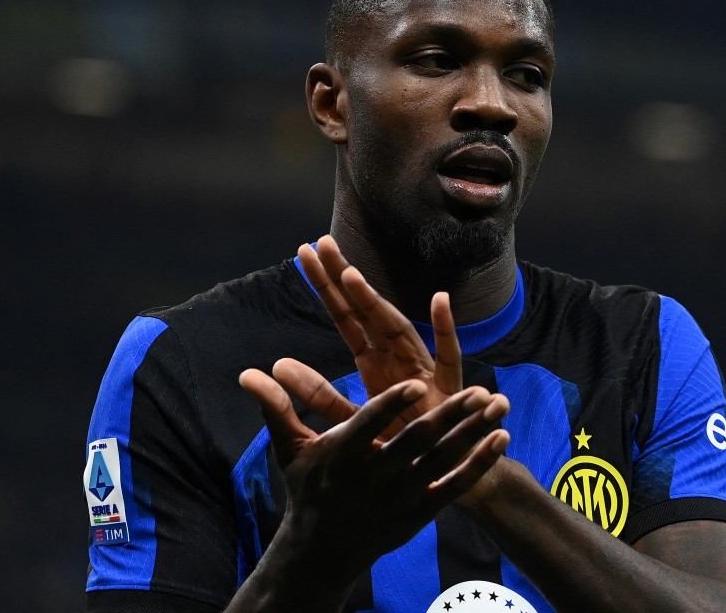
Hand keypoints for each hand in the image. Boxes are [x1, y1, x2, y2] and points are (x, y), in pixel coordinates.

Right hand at [239, 360, 509, 573]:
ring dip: (473, 434)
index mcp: (340, 458)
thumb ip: (276, 409)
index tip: (415, 383)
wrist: (322, 550)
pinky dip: (479, 464)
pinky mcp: (420, 514)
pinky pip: (454, 487)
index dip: (390, 406)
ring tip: (498, 404)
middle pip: (414, 445)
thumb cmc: (307, 488)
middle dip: (447, 418)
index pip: (366, 428)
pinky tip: (501, 438)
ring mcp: (399, 499)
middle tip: (477, 389)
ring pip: (442, 463)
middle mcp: (372, 479)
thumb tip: (248, 372)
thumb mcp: (289, 450)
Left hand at [296, 234, 463, 433]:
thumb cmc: (397, 446)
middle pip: (367, 313)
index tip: (304, 254)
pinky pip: (447, 357)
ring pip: (397, 329)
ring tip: (352, 277)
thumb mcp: (349, 420)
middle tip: (320, 244)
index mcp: (373, 364)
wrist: (441, 480)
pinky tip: (439, 301)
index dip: (326, 288)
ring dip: (376, 303)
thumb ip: (318, 394)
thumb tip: (276, 366)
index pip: (346, 318)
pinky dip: (444, 329)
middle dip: (344, 279)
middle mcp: (397, 358)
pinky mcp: (449, 392)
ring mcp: (423, 371)